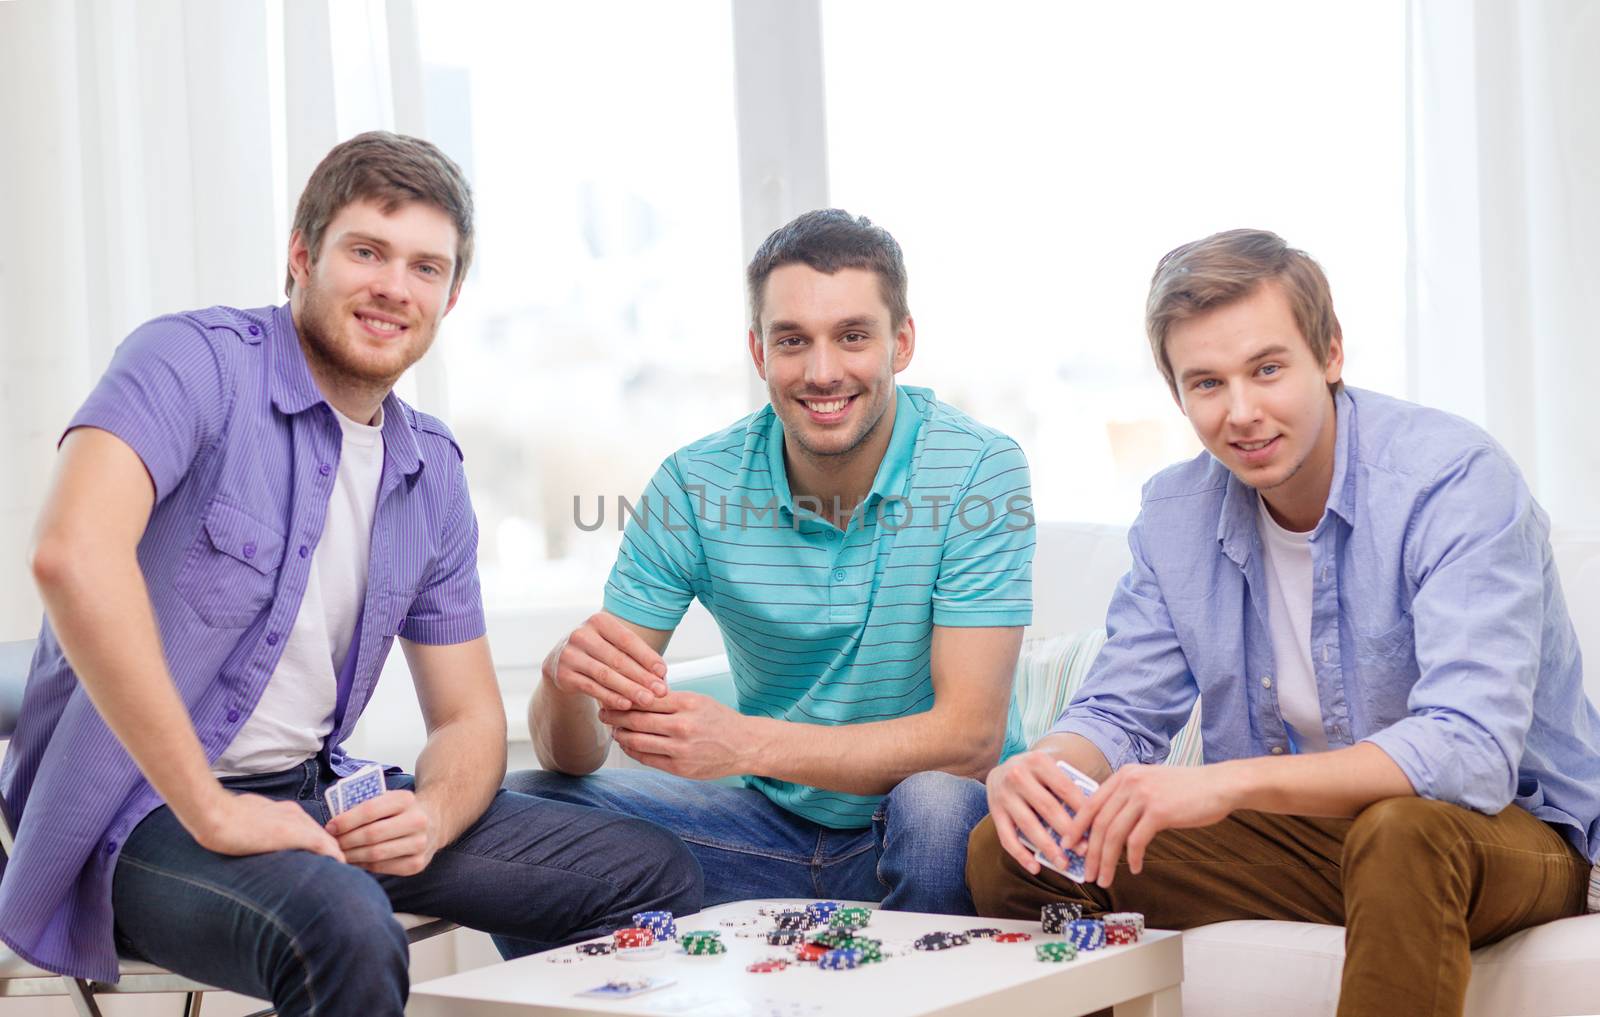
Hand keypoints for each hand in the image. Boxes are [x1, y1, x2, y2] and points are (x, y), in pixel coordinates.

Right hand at [192, 791, 344, 861]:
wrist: (214, 814)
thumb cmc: (220, 817)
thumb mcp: (244, 818)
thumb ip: (255, 827)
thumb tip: (251, 838)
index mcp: (282, 811)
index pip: (308, 829)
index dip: (316, 845)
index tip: (321, 860)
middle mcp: (294, 814)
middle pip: (321, 835)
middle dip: (328, 852)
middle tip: (336, 870)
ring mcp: (296, 822)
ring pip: (326, 840)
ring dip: (333, 856)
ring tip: (340, 874)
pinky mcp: (295, 834)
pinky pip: (325, 846)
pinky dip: (334, 857)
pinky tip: (340, 868)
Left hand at [326, 788, 441, 875]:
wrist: (434, 821)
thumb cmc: (399, 810)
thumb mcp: (388, 798)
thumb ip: (365, 805)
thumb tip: (333, 825)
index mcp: (406, 799)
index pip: (369, 810)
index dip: (346, 820)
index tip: (330, 827)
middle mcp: (417, 820)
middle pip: (371, 834)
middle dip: (346, 840)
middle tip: (332, 843)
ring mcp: (420, 844)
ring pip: (376, 854)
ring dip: (352, 855)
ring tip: (340, 853)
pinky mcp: (417, 864)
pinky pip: (383, 867)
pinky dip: (364, 866)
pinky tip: (355, 861)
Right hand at [545, 612, 668, 710]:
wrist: (562, 661)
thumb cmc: (599, 652)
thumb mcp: (614, 645)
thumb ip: (636, 657)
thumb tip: (661, 676)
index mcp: (599, 621)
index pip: (627, 640)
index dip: (647, 657)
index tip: (663, 672)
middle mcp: (582, 635)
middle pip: (618, 659)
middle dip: (642, 677)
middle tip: (661, 691)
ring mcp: (570, 655)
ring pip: (605, 675)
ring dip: (629, 690)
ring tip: (647, 700)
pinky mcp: (563, 675)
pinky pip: (592, 688)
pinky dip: (611, 697)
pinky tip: (626, 705)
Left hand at [599, 691, 750, 779]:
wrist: (745, 745)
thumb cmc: (721, 721)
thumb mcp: (699, 700)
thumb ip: (670, 700)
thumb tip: (638, 696)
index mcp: (688, 703)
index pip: (646, 698)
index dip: (624, 697)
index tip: (612, 695)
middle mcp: (683, 726)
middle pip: (637, 720)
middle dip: (615, 716)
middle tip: (604, 712)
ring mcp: (681, 749)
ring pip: (638, 741)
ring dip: (621, 735)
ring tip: (615, 730)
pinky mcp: (680, 767)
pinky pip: (647, 759)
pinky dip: (633, 751)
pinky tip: (628, 745)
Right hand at [983, 750, 1091, 875]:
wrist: (1001, 769)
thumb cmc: (1036, 774)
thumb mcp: (1050, 769)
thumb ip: (1068, 786)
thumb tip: (1092, 818)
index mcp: (1038, 761)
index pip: (1065, 787)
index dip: (1081, 809)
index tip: (1096, 828)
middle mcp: (1017, 775)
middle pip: (1047, 807)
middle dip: (1068, 831)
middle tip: (1085, 850)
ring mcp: (1003, 795)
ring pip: (1028, 824)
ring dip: (1047, 847)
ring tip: (1064, 864)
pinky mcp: (994, 813)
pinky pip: (1007, 838)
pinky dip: (1021, 855)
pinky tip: (1036, 868)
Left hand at [1061, 763, 1237, 886]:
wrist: (1220, 785)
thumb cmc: (1188, 789)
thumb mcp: (1151, 783)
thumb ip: (1130, 797)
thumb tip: (1109, 825)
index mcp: (1124, 775)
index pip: (1091, 803)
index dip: (1076, 827)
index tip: (1068, 845)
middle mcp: (1129, 782)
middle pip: (1099, 823)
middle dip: (1089, 852)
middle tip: (1086, 873)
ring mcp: (1143, 795)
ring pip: (1113, 835)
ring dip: (1107, 861)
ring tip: (1105, 878)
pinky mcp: (1159, 811)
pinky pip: (1136, 841)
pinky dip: (1133, 858)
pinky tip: (1135, 868)